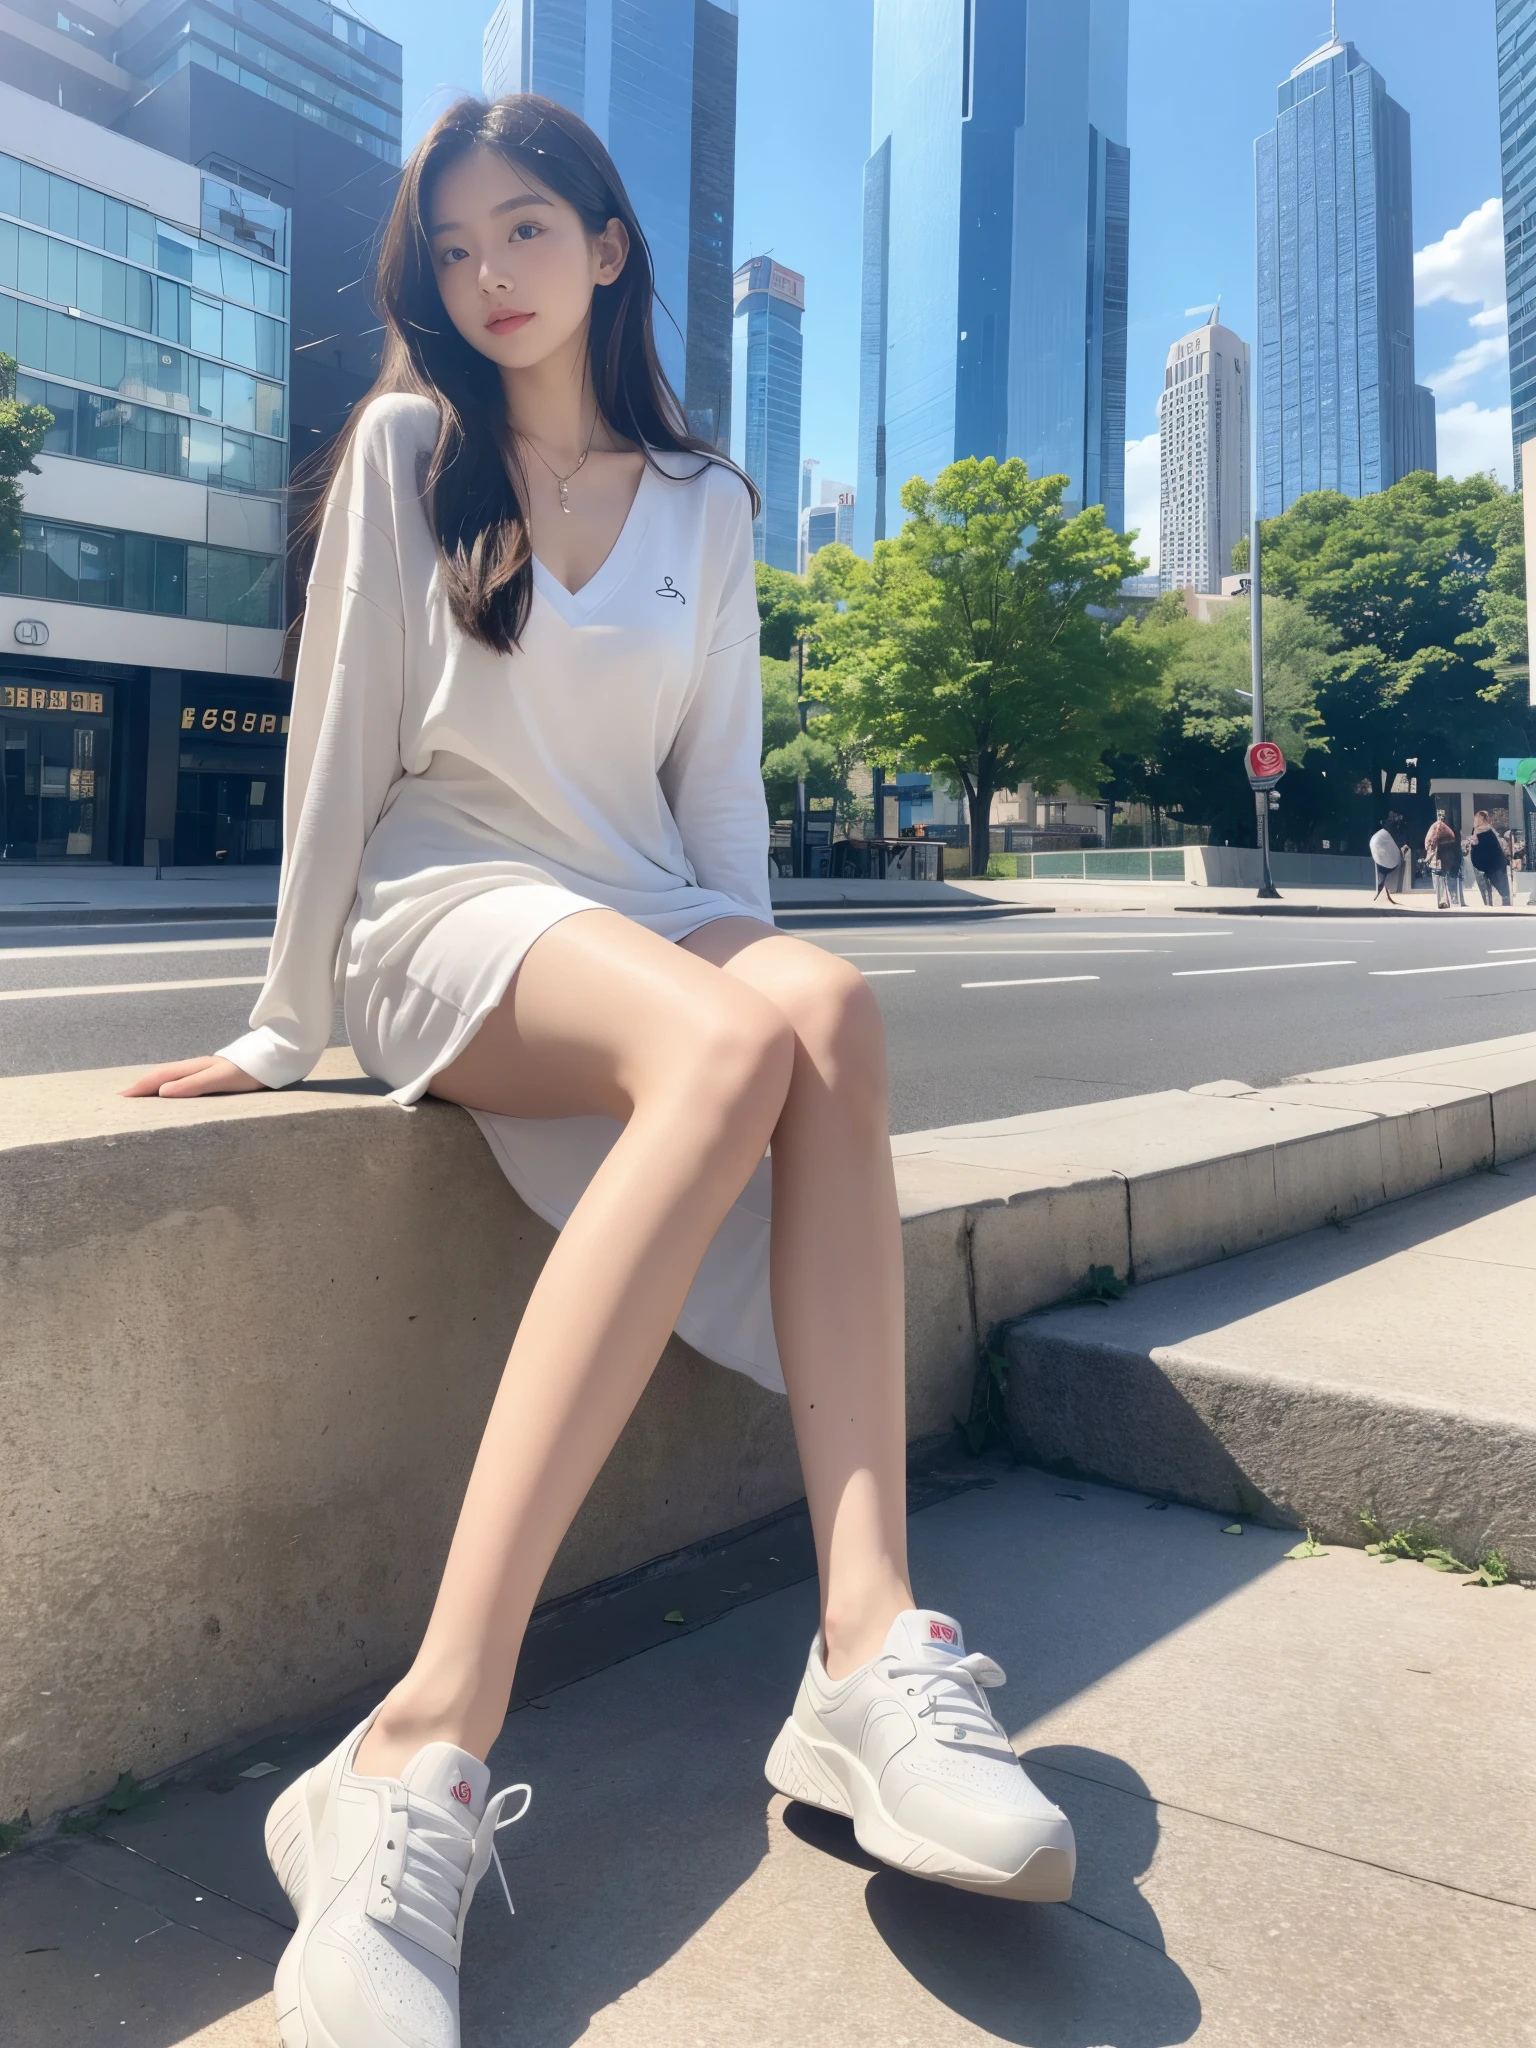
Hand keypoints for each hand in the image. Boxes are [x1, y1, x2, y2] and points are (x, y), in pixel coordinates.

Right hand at [118, 1055, 265, 1098]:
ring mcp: (202, 1071)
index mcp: (192, 1068)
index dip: (140, 1087)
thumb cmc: (246, 1071)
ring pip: (170, 1078)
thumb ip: (193, 1085)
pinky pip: (181, 1082)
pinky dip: (168, 1087)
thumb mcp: (220, 1079)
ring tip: (139, 1096)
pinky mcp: (211, 1077)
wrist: (270, 1061)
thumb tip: (162, 1092)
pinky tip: (169, 1093)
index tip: (120, 1098)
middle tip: (121, 1098)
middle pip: (161, 1076)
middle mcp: (194, 1068)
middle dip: (140, 1086)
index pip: (159, 1077)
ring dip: (152, 1086)